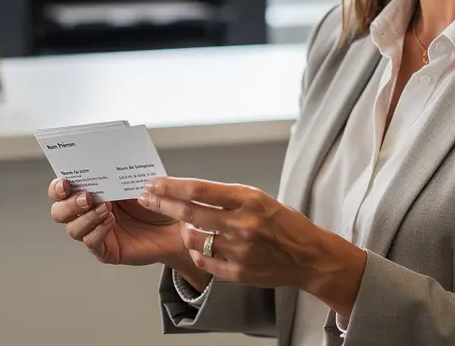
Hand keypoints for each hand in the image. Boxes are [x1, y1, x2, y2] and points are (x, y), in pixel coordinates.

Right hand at [48, 178, 184, 267]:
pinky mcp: (106, 250)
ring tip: (106, 209)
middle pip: (59, 212)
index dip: (57, 187)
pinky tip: (111, 221)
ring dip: (86, 217)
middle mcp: (88, 213)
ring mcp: (95, 232)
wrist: (177, 226)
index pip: (61, 190)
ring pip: (73, 229)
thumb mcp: (139, 180)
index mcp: (92, 192)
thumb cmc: (157, 202)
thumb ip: (122, 171)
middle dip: (69, 204)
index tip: (65, 182)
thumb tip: (110, 156)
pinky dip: (98, 231)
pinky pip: (91, 243)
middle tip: (87, 196)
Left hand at [138, 177, 366, 315]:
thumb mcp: (260, 199)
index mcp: (249, 199)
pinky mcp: (237, 272)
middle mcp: (242, 224)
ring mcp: (239, 250)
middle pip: (189, 212)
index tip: (155, 183)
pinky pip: (202, 260)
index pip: (199, 189)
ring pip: (193, 238)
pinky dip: (195, 250)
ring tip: (180, 225)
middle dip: (162, 204)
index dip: (171, 186)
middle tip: (146, 198)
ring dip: (181, 230)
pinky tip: (196, 244)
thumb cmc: (284, 224)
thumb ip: (227, 198)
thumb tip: (191, 193)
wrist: (308, 257)